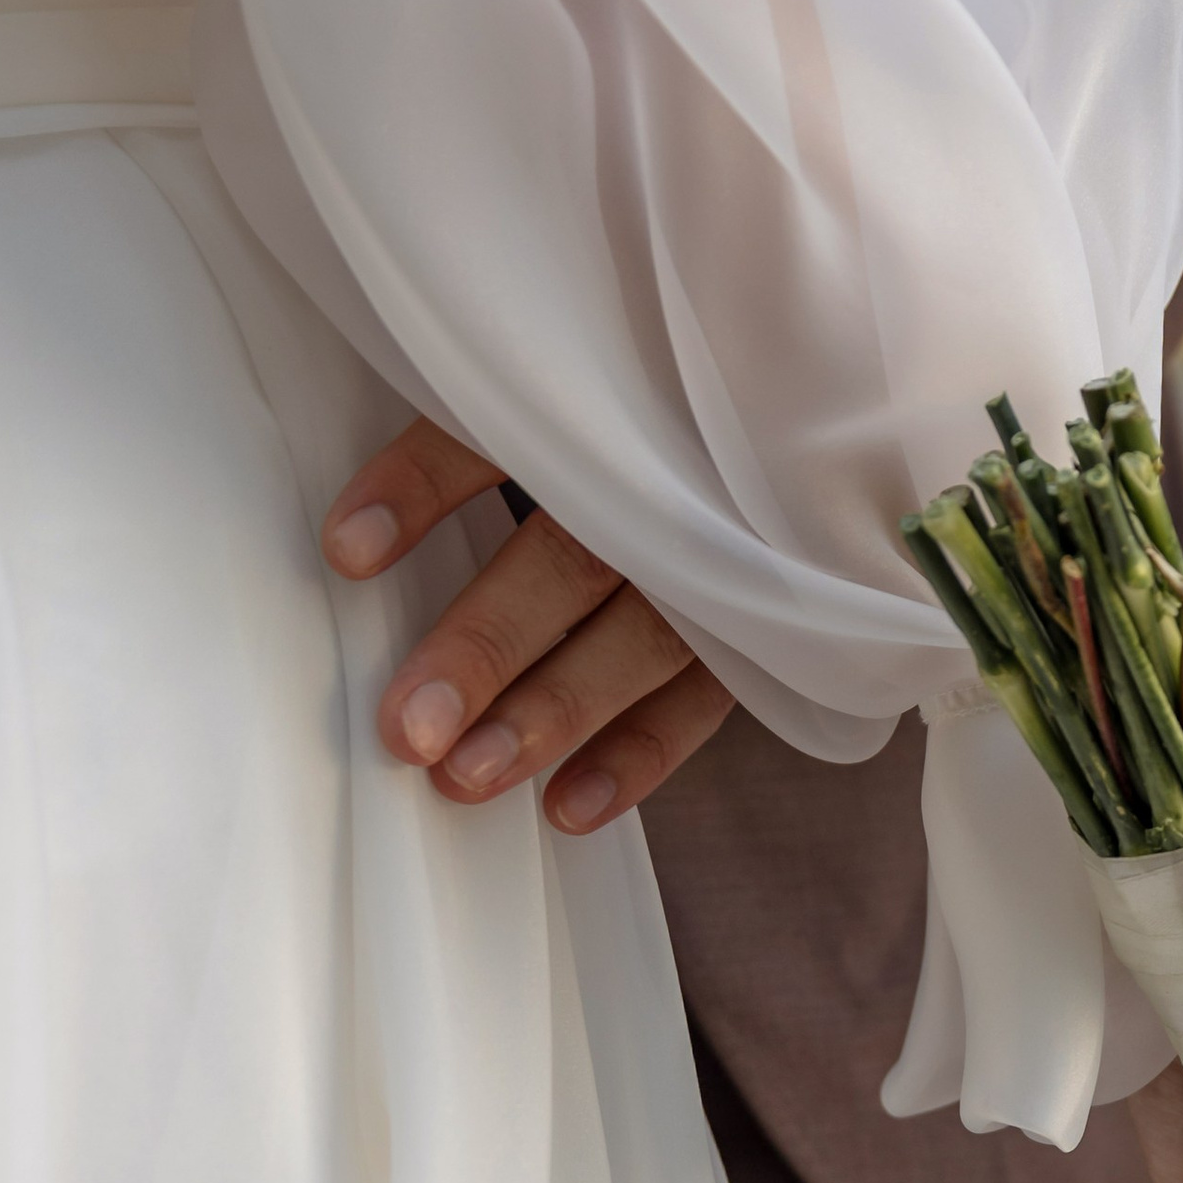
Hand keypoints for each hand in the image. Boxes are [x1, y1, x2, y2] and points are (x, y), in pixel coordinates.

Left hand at [321, 417, 734, 831]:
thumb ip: (483, 419)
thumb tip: (359, 510)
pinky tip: (566, 807)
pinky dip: (638, 755)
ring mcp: (728, 557)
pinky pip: (701, 700)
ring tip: (467, 778)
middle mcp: (674, 476)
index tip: (348, 552)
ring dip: (552, 715)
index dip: (424, 487)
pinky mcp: (760, 624)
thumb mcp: (577, 376)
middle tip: (409, 729)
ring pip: (639, 641)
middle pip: (573, 562)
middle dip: (486, 648)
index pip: (501, 435)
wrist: (834, 411)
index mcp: (611, 394)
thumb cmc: (642, 406)